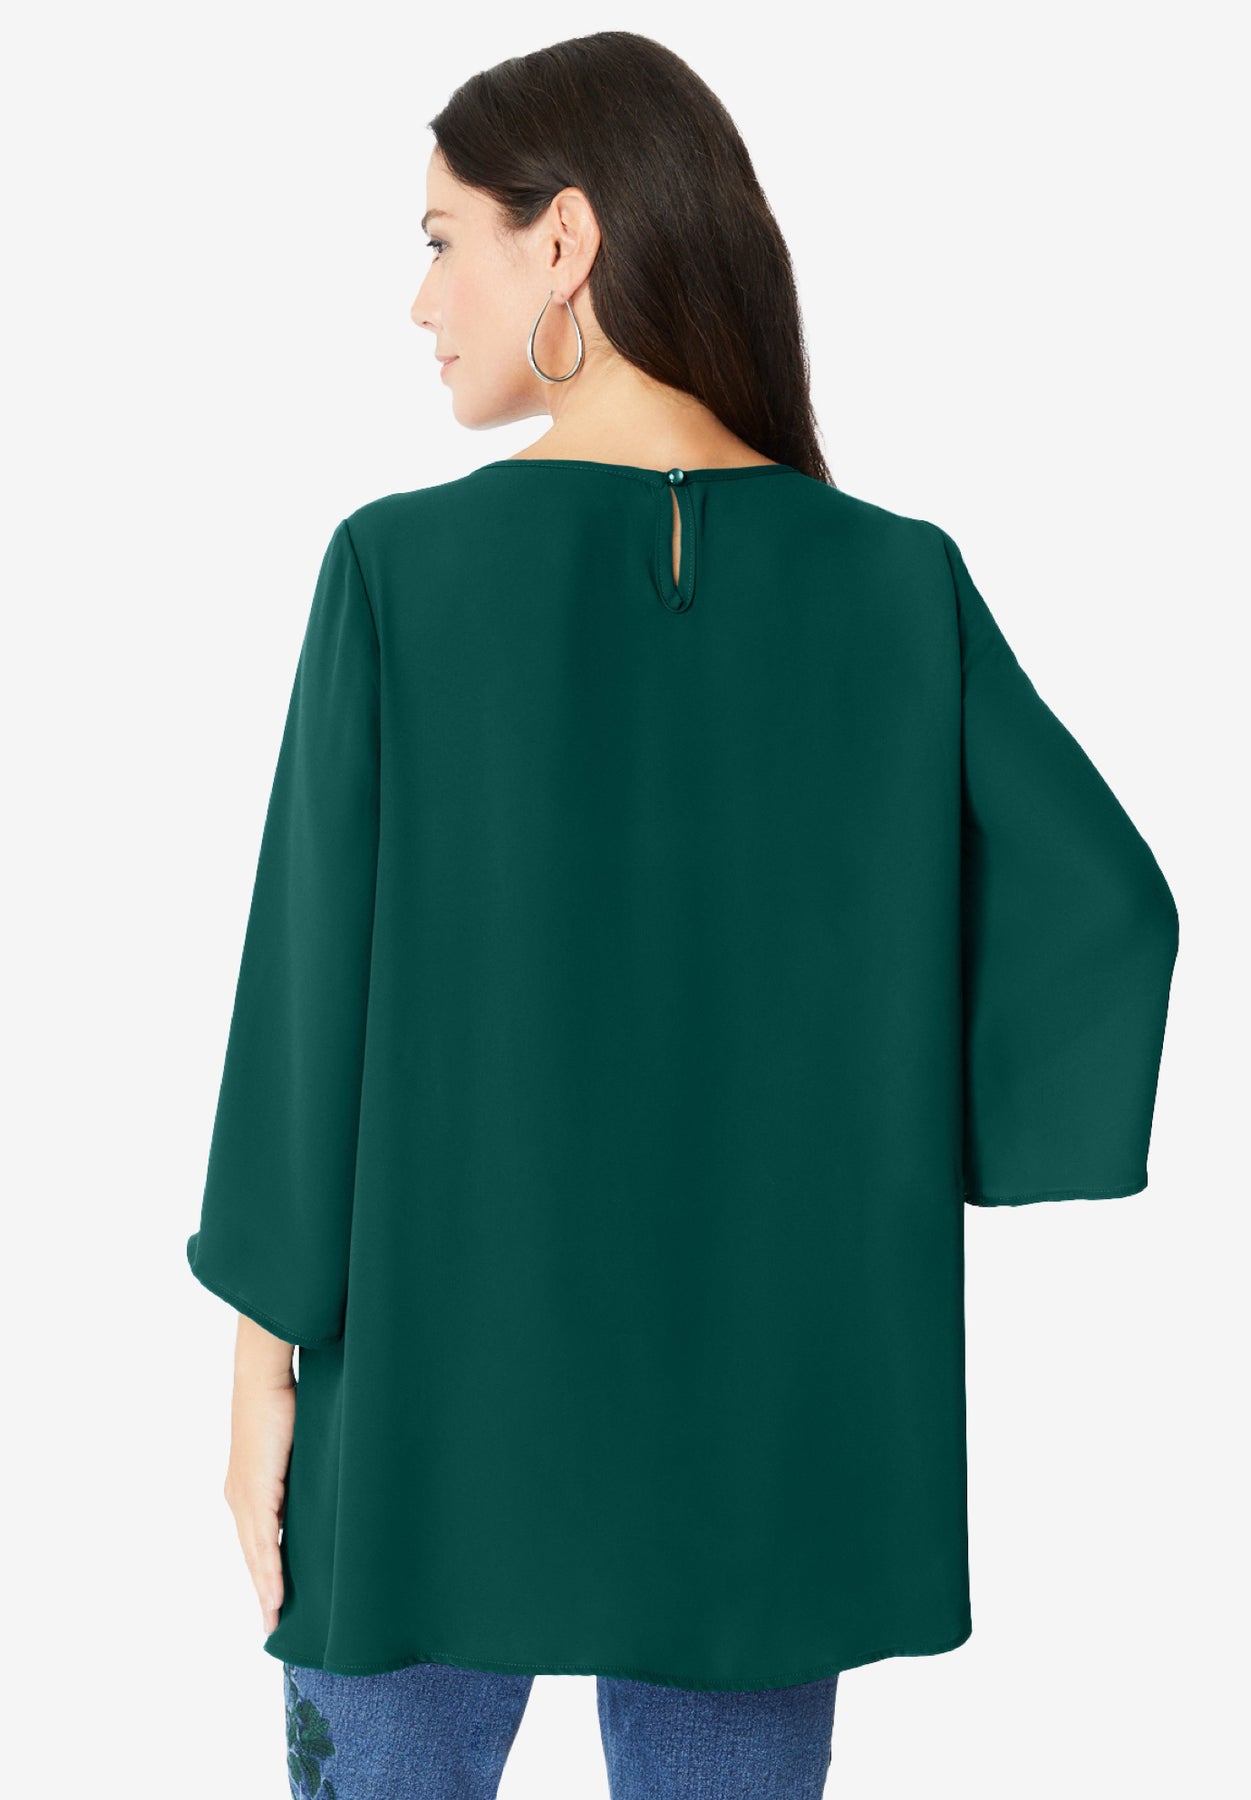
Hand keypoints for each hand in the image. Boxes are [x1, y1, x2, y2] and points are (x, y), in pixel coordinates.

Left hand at [223, 1314, 296, 1636]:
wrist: (263, 1378)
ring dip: (265, 1589)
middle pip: (252, 1555)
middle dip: (262, 1590)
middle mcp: (240, 1497)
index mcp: (248, 1487)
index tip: (272, 1599)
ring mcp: (245, 1496)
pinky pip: (263, 1541)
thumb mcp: (297, 1446)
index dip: (264, 1570)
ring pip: (255, 1555)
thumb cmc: (283, 1401)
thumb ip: (304, 1471)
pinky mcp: (255, 1492)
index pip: (256, 1539)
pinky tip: (274, 1593)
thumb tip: (327, 1481)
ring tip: (274, 1619)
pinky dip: (269, 1570)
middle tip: (272, 1624)